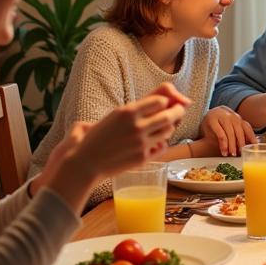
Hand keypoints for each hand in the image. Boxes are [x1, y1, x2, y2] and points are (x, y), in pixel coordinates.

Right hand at [61, 87, 188, 182]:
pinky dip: (163, 143)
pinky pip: (162, 147)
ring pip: (168, 131)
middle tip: (180, 110)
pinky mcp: (143, 157)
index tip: (166, 103)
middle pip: (169, 115)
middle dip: (178, 111)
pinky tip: (157, 142)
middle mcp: (136, 125)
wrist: (85, 164)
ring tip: (166, 126)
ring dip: (169, 127)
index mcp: (127, 111)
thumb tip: (156, 101)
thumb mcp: (112, 116)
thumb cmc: (95, 139)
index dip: (165, 101)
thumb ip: (133, 108)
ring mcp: (141, 142)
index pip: (160, 100)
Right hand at [199, 106, 256, 155]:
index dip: (251, 136)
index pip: (246, 127)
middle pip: (239, 130)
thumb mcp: (231, 128)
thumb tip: (254, 144)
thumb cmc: (221, 126)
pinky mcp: (212, 120)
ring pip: (230, 132)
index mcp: (237, 118)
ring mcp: (222, 117)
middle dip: (241, 143)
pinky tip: (224, 151)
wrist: (206, 117)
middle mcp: (231, 116)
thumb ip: (240, 134)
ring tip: (232, 154)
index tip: (255, 146)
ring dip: (232, 145)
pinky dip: (223, 144)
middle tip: (241, 153)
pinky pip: (220, 134)